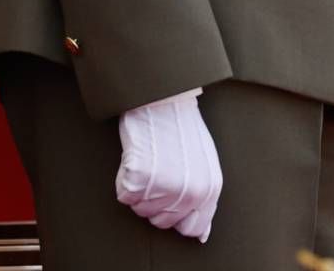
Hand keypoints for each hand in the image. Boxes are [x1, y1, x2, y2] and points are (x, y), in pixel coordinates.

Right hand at [116, 89, 222, 241]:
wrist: (164, 97)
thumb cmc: (181, 127)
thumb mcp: (204, 163)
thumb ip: (204, 199)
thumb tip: (201, 236)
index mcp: (209, 190)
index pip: (191, 229)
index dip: (177, 214)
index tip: (171, 193)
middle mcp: (189, 194)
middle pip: (161, 221)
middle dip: (156, 199)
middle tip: (160, 166)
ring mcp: (165, 188)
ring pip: (141, 210)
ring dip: (141, 188)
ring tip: (150, 158)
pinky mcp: (140, 179)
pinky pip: (124, 195)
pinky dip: (125, 178)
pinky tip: (138, 156)